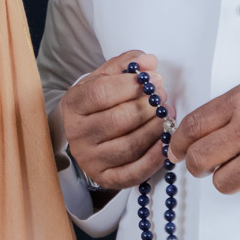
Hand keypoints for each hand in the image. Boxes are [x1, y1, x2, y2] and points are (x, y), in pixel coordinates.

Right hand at [60, 50, 171, 190]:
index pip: (100, 93)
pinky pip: (134, 172)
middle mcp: (77, 134)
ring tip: (167, 115)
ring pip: (129, 145)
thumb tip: (148, 60)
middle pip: (117, 120)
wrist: (85, 134)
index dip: (131, 85)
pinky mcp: (105, 178)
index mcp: (73, 104)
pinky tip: (166, 141)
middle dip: (147, 107)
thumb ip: (124, 66)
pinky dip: (154, 157)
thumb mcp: (103, 79)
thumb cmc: (99, 103)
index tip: (154, 78)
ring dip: (154, 129)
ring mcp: (90, 159)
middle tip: (163, 97)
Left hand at [168, 64, 239, 196]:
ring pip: (224, 183)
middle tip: (201, 164)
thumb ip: (234, 105)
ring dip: (226, 178)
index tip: (176, 151)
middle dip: (196, 165)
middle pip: (201, 160)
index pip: (194, 127)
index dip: (178, 144)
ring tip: (239, 166)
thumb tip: (206, 127)